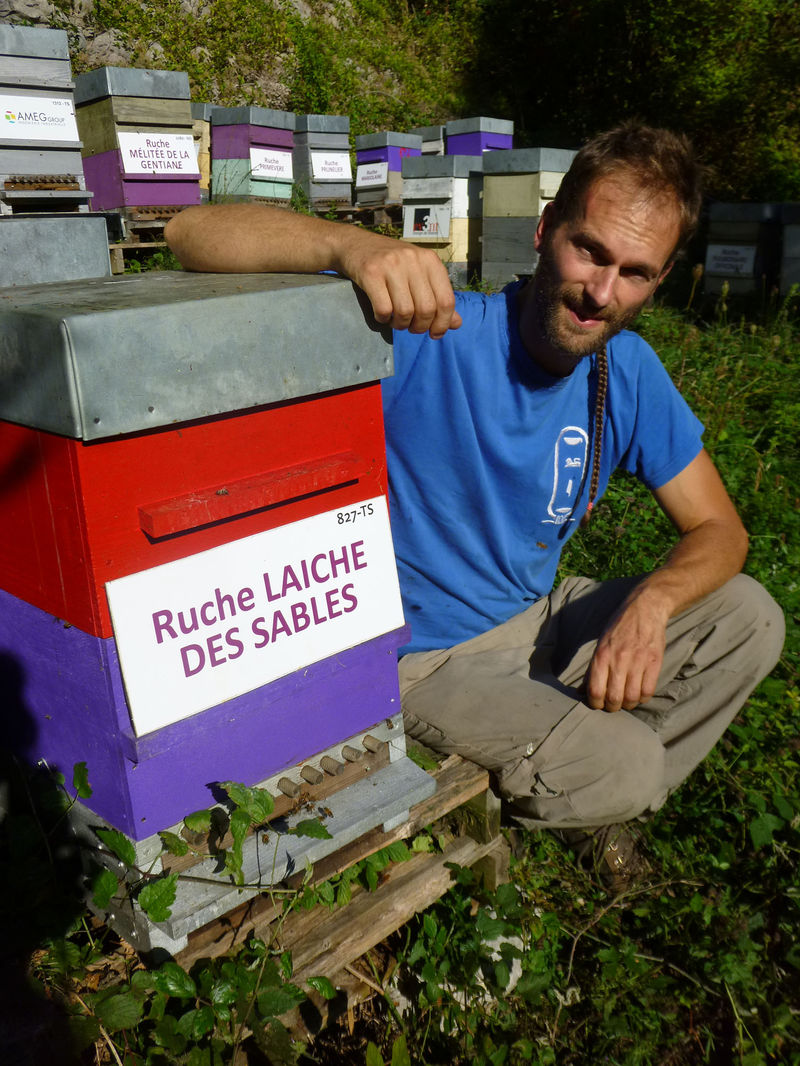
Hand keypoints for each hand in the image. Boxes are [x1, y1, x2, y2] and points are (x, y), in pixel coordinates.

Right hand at [339, 233, 461, 338]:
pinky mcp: (371, 272)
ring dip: (400, 324)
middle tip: (411, 327)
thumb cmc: (391, 263)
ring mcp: (391, 265)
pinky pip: (383, 309)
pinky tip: (382, 314)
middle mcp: (413, 260)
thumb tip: (457, 324)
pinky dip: (383, 319)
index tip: (434, 334)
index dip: (443, 323)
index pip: (446, 300)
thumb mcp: (419, 274)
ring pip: (405, 312)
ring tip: (396, 320)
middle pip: (426, 309)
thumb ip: (438, 297)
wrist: (355, 244)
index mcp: (430, 260)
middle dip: (419, 327)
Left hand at [585, 590, 668, 711]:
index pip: (595, 690)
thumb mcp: (601, 644)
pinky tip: (639, 694)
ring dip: (628, 705)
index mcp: (601, 655)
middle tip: (613, 704)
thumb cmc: (619, 627)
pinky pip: (648, 691)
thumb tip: (581, 692)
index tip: (598, 704)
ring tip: (626, 701)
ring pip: (631, 698)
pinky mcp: (654, 662)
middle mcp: (618, 659)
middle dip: (612, 707)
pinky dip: (643, 698)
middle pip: (614, 698)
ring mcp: (638, 661)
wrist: (645, 608)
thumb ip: (592, 669)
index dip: (595, 703)